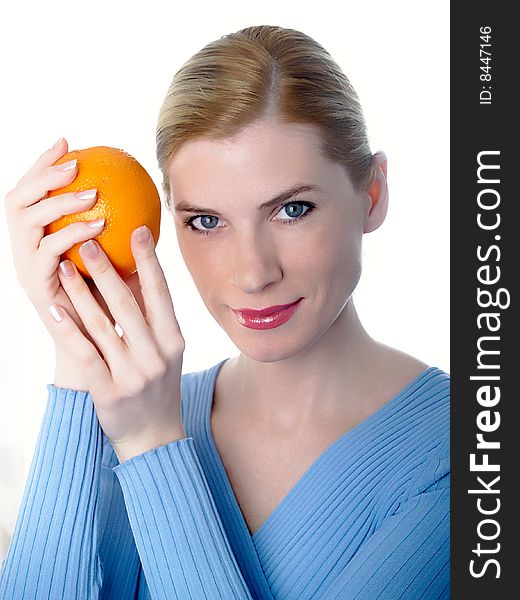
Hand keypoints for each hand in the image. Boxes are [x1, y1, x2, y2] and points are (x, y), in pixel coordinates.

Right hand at [4, 137, 142, 389]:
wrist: (95, 361)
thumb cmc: (110, 313)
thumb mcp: (118, 271)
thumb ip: (124, 244)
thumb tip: (153, 213)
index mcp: (41, 241)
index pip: (34, 192)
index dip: (43, 164)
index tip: (68, 140)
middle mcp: (26, 251)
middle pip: (18, 198)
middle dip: (41, 172)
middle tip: (70, 157)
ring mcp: (26, 270)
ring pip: (23, 221)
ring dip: (55, 202)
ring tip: (89, 192)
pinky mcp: (34, 291)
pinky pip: (44, 256)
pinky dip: (66, 237)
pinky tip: (93, 227)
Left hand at [49, 224, 185, 462]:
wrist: (153, 436)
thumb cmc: (158, 386)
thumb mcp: (166, 351)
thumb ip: (154, 317)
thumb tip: (137, 272)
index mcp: (173, 341)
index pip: (160, 294)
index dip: (149, 260)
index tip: (139, 230)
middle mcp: (156, 356)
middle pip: (128, 305)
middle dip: (106, 269)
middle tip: (87, 240)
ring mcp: (132, 375)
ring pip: (101, 326)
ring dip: (79, 293)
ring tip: (63, 266)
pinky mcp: (108, 392)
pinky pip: (84, 354)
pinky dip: (68, 330)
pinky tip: (54, 309)